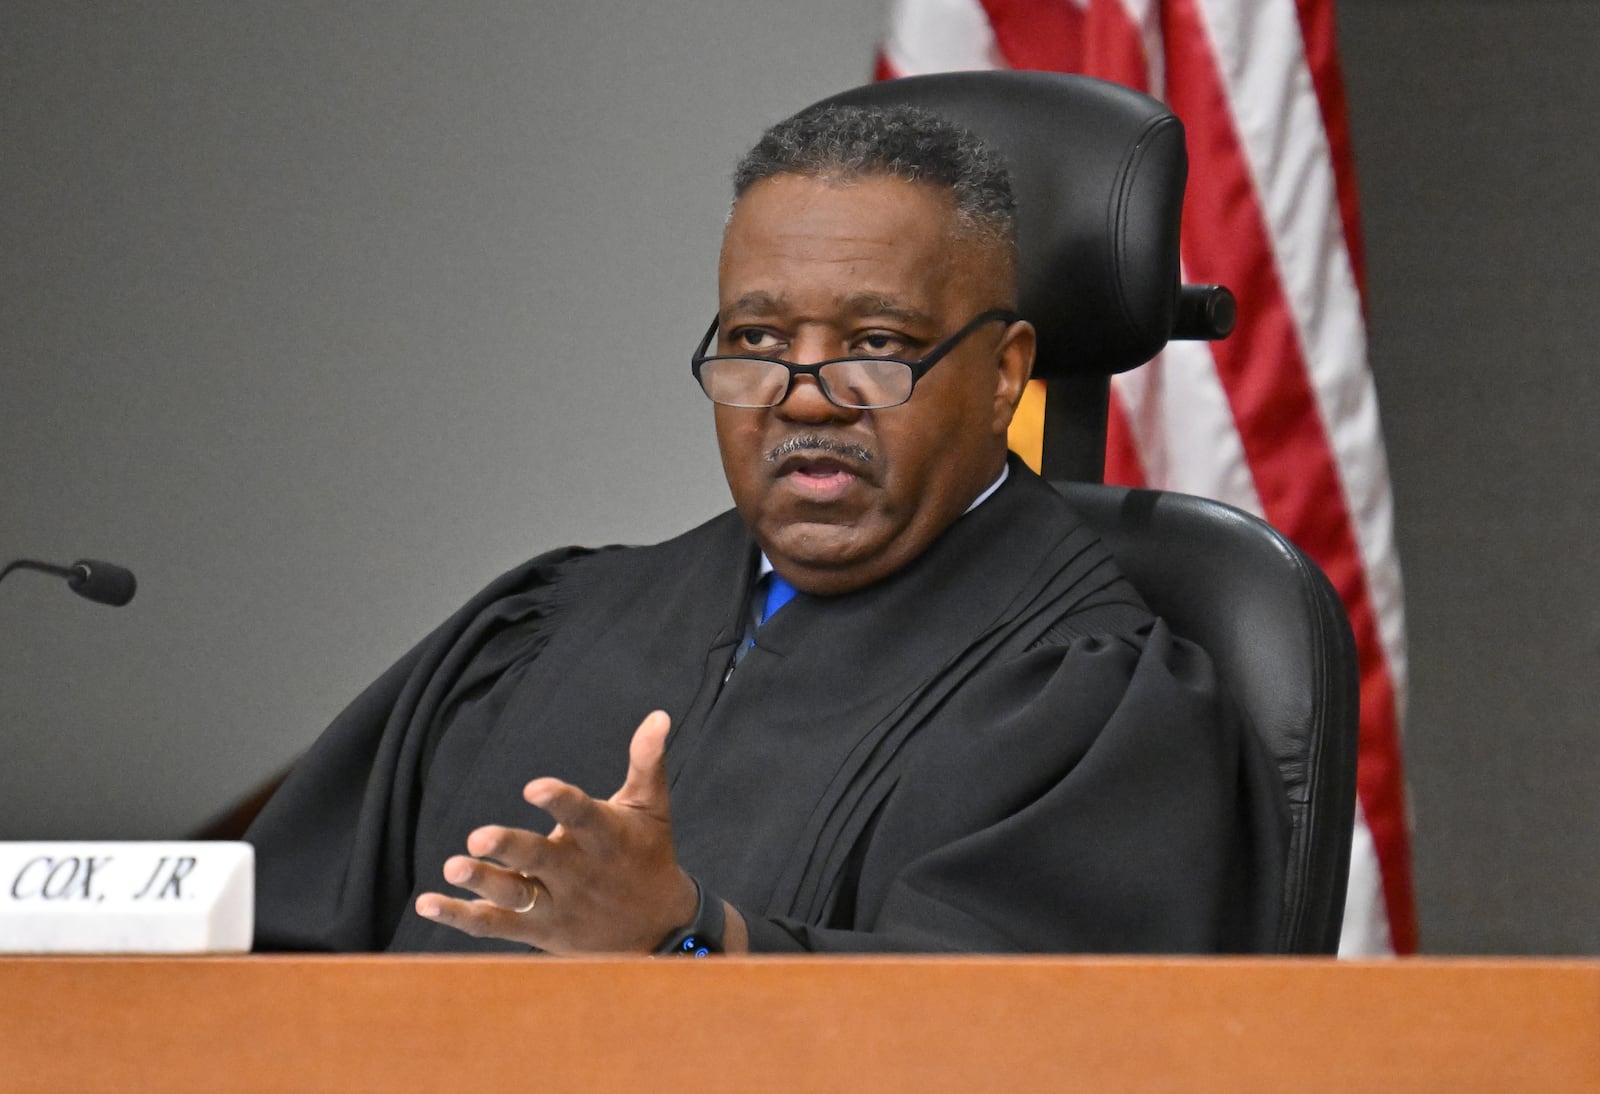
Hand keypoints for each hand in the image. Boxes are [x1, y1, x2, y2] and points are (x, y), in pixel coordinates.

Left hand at [414, 709, 698, 952]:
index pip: (582, 815)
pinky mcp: (537, 930)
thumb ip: (646, 761)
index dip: (559, 801)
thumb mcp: (652, 808)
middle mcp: (578, 873)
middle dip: (510, 849)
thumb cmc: (649, 855)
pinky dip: (460, 916)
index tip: (534, 787)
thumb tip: (659, 715)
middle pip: (540, 859)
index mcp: (604, 837)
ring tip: (453, 867)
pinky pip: (494, 925)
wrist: (658, 931)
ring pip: (515, 895)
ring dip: (482, 883)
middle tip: (479, 836)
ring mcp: (556, 905)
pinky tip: (428, 901)